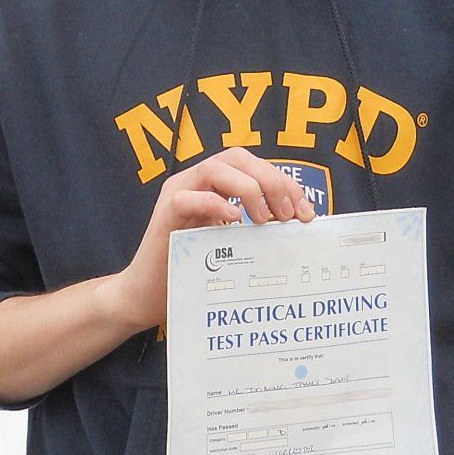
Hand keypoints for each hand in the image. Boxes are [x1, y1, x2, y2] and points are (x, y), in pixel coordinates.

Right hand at [106, 147, 313, 331]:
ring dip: (247, 188)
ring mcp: (177, 196)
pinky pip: (186, 197)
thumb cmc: (194, 272)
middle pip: (237, 157)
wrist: (148, 296)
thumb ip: (256, 230)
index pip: (254, 166)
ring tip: (264, 219)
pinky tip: (233, 220)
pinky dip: (214, 203)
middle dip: (271, 180)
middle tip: (288, 215)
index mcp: (214, 185)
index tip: (306, 213)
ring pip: (213, 168)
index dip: (285, 182)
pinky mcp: (164, 217)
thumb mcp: (233, 245)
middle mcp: (195, 183)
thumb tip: (300, 226)